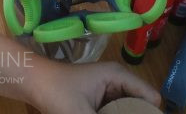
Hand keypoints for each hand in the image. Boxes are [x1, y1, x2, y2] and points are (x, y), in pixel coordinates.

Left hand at [31, 59, 161, 113]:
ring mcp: (110, 91)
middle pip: (141, 105)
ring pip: (129, 110)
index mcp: (118, 75)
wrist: (33, 83)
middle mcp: (118, 81)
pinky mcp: (101, 102)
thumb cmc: (57, 93)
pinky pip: (117, 111)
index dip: (152, 113)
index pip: (151, 98)